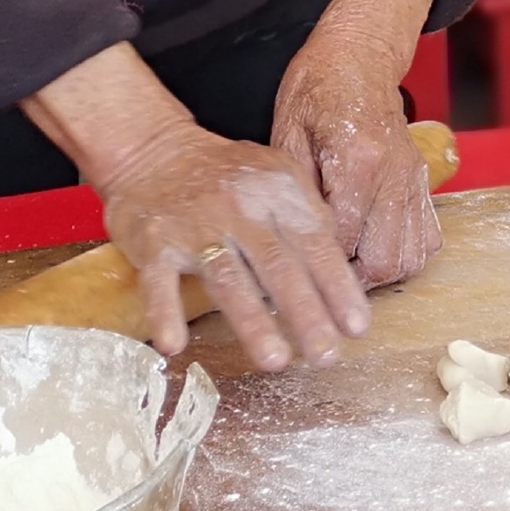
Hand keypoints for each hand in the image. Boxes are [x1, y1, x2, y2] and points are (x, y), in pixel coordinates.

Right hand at [21, 42, 367, 370]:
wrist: (152, 148)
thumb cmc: (226, 172)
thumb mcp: (278, 174)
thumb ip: (310, 214)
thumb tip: (342, 262)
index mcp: (278, 197)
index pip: (316, 246)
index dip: (339, 288)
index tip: (357, 328)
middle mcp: (241, 211)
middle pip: (279, 267)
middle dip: (307, 314)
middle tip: (326, 356)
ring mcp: (197, 228)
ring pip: (229, 279)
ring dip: (252, 322)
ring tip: (275, 361)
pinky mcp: (154, 242)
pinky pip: (159, 281)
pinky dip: (165, 313)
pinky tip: (174, 346)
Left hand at [272, 33, 440, 288]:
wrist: (360, 57)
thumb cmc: (317, 88)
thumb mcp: (288, 132)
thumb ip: (296, 192)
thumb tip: (288, 243)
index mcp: (358, 159)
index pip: (342, 239)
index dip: (316, 264)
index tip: (293, 272)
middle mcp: (395, 175)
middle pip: (385, 259)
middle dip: (351, 280)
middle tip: (321, 278)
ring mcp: (415, 180)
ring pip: (412, 256)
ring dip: (380, 272)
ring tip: (348, 268)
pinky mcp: (425, 183)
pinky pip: (428, 239)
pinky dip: (405, 255)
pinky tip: (376, 249)